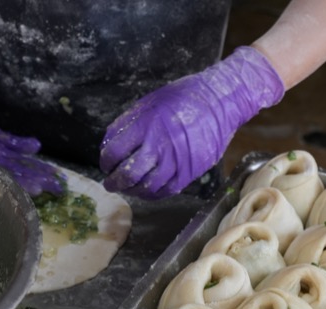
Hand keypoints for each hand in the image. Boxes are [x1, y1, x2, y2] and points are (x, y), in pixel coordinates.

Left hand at [100, 47, 283, 198]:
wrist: (220, 102)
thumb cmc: (184, 97)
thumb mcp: (151, 101)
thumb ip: (130, 123)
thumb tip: (111, 144)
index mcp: (146, 125)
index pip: (114, 151)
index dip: (105, 162)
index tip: (106, 164)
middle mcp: (160, 145)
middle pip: (128, 174)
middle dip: (115, 182)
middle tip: (111, 183)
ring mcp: (176, 160)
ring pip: (147, 186)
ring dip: (133, 190)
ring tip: (129, 188)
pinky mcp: (190, 171)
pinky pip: (167, 190)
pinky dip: (153, 194)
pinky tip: (147, 191)